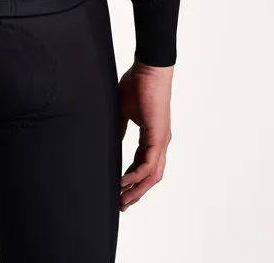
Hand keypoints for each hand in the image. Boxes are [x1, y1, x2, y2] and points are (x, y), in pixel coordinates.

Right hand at [119, 59, 173, 210]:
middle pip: (150, 176)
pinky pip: (149, 164)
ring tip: (122, 199)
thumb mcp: (124, 109)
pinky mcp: (158, 136)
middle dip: (136, 192)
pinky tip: (123, 182)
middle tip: (121, 204)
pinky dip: (137, 176)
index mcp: (152, 135)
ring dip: (137, 189)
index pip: (143, 164)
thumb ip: (120, 127)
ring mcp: (161, 140)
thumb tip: (113, 139)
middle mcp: (159, 141)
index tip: (119, 189)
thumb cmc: (138, 83)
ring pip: (152, 175)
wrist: (148, 68)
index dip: (132, 178)